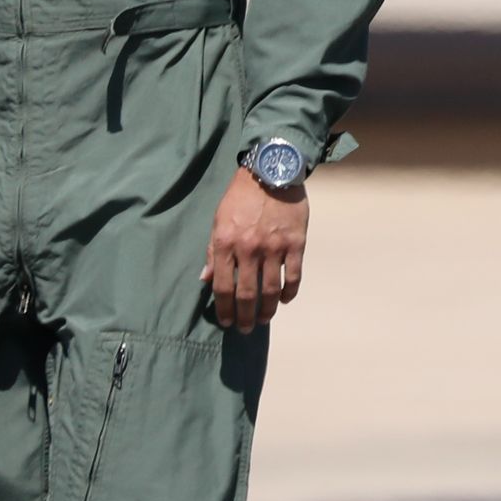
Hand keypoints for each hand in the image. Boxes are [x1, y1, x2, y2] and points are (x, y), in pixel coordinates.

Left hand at [206, 171, 309, 332]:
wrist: (271, 172)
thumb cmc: (241, 197)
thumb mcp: (218, 221)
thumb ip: (213, 252)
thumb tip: (205, 280)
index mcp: (226, 244)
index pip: (223, 287)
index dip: (224, 309)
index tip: (226, 321)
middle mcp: (249, 249)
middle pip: (247, 294)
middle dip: (245, 316)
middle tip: (246, 328)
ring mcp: (274, 247)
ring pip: (271, 290)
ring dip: (268, 309)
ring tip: (264, 318)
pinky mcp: (296, 243)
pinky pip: (294, 275)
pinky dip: (290, 292)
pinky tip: (285, 300)